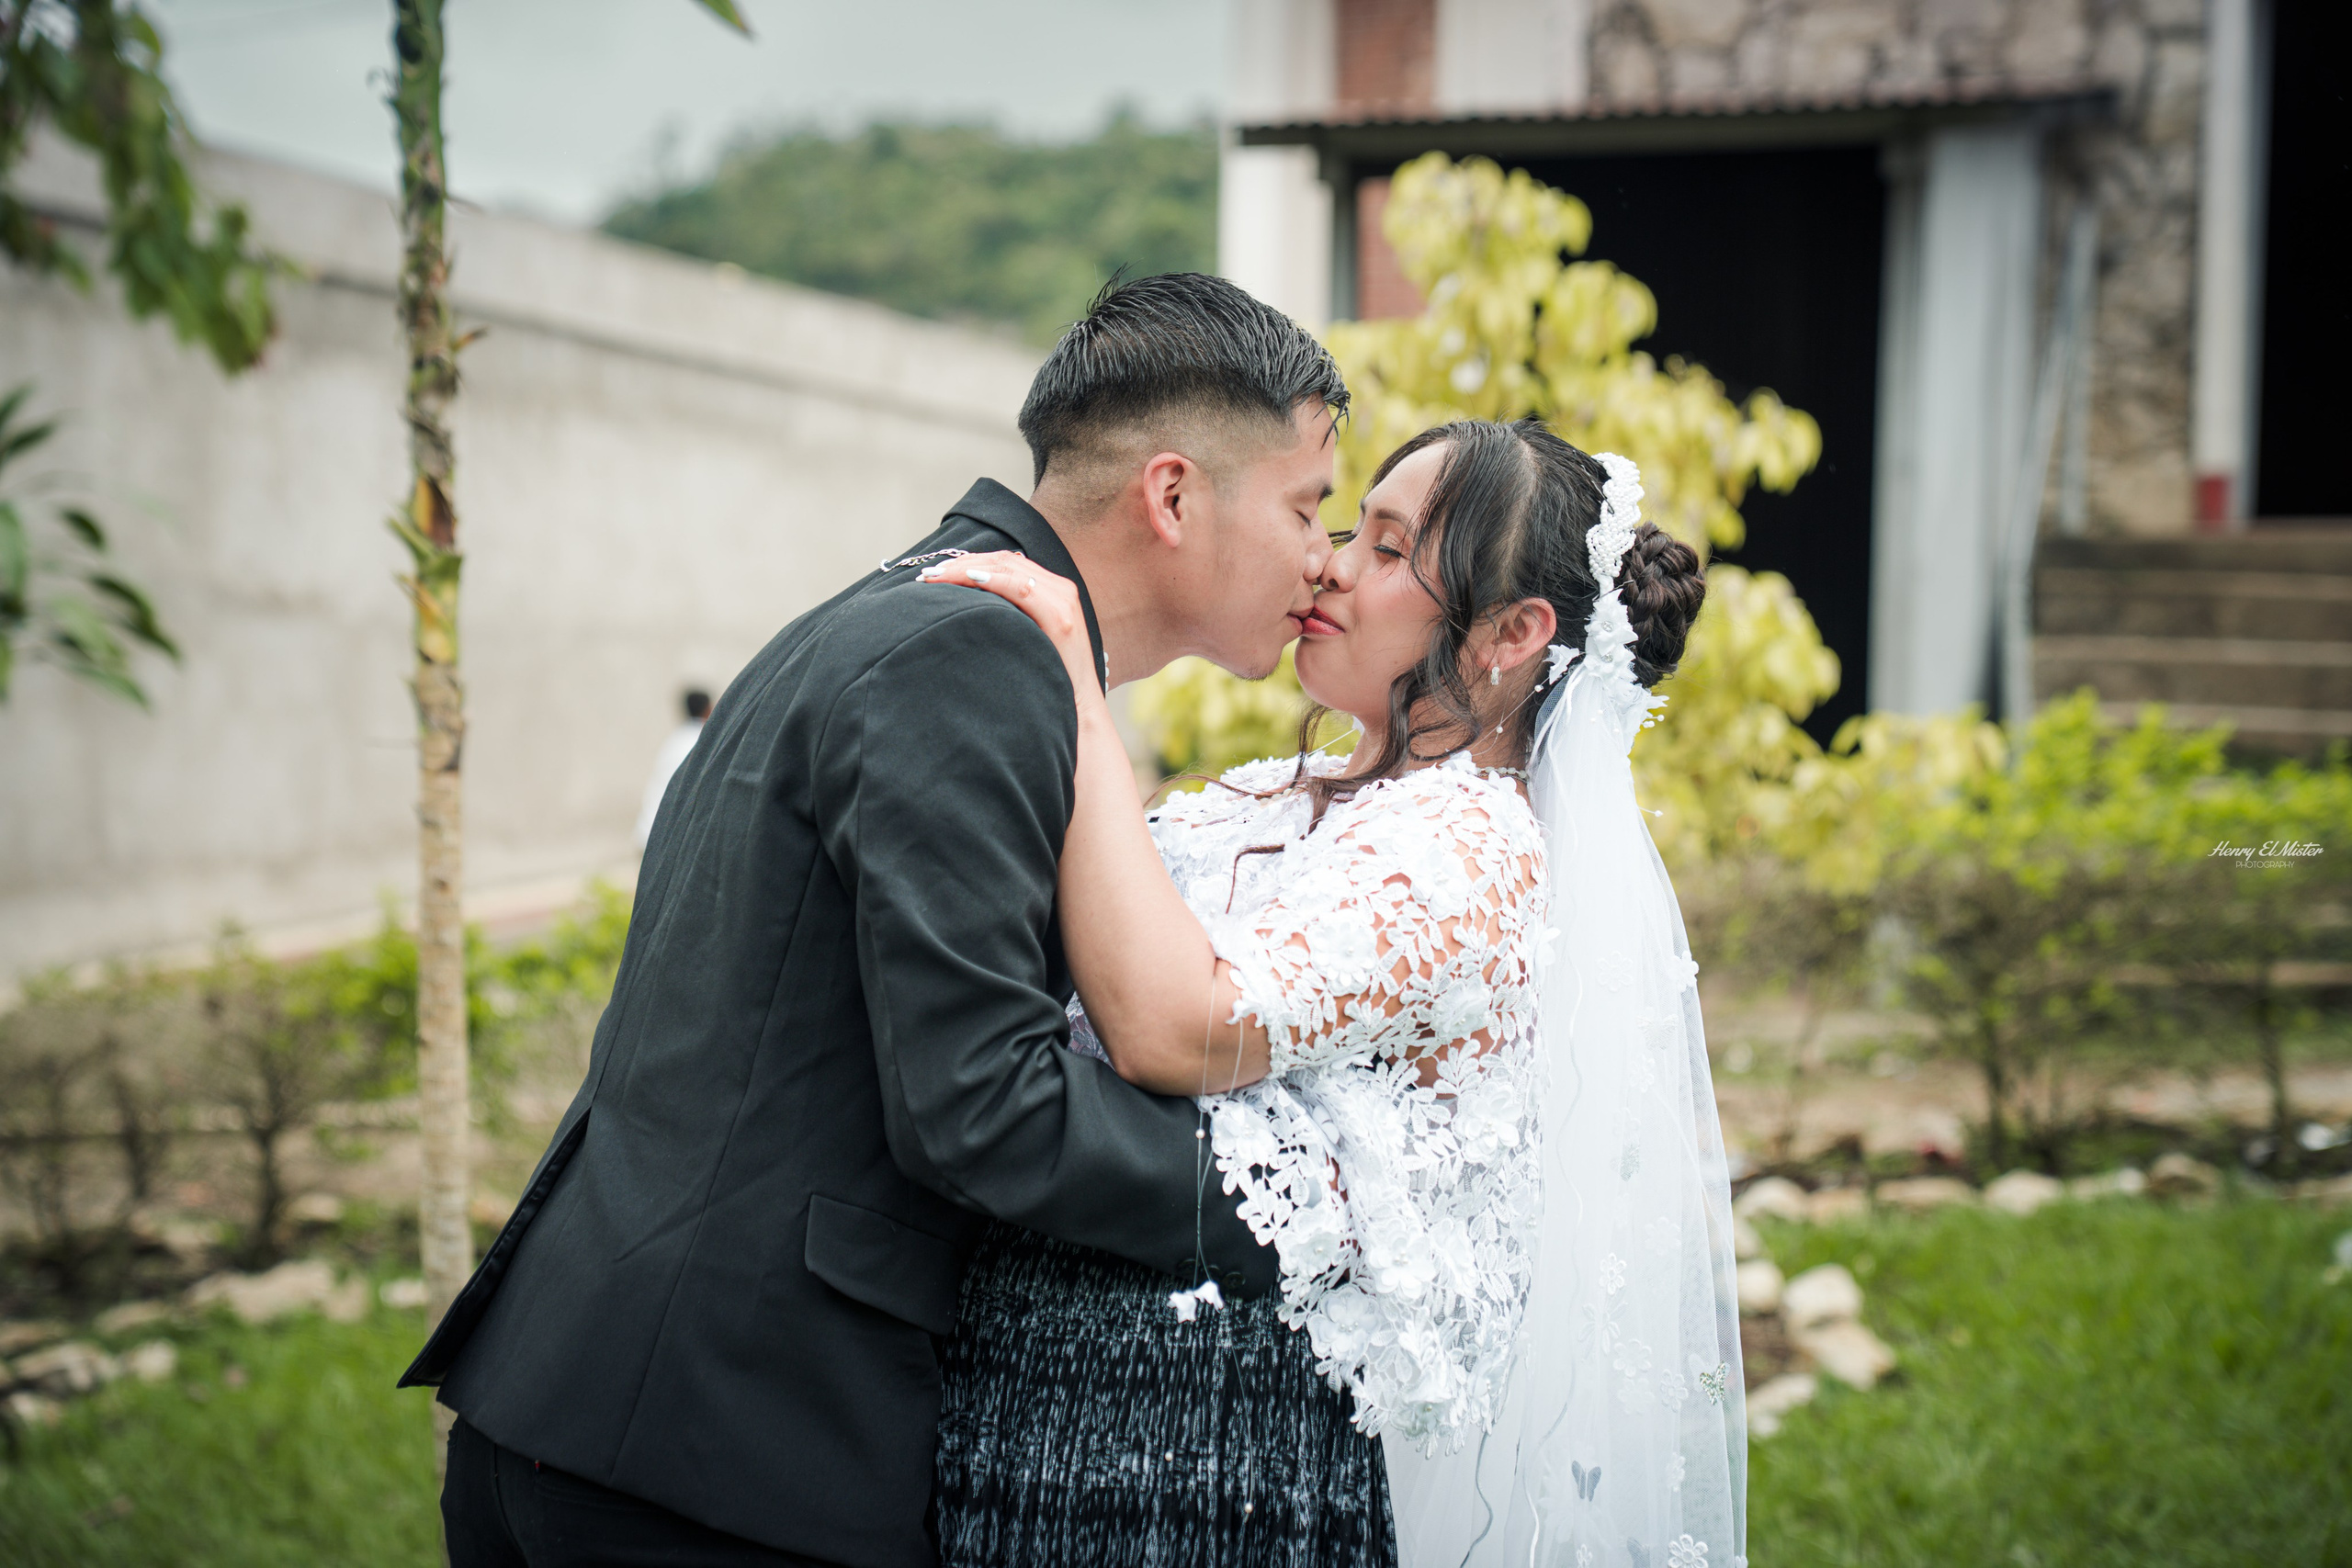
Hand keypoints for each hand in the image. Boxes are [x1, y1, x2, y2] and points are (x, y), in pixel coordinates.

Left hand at [919, 550, 1096, 697]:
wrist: (1079, 709)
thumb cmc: (1048, 678)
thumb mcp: (1028, 638)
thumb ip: (1010, 616)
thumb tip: (969, 605)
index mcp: (1053, 590)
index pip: (1006, 562)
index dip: (969, 561)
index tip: (936, 572)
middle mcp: (1061, 589)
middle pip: (1004, 560)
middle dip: (961, 563)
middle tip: (928, 574)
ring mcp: (1063, 600)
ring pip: (1009, 568)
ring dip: (967, 569)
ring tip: (936, 578)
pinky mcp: (1060, 617)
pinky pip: (1020, 587)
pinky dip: (992, 580)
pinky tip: (968, 580)